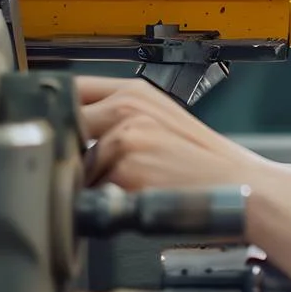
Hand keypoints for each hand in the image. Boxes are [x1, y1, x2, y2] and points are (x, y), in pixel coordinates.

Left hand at [77, 76, 267, 190]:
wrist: (241, 188)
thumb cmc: (207, 164)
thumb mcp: (162, 123)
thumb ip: (118, 118)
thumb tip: (74, 130)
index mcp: (135, 93)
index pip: (73, 89)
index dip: (58, 110)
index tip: (49, 124)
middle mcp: (126, 108)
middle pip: (67, 128)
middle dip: (71, 152)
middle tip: (92, 171)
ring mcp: (124, 136)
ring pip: (78, 166)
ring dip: (92, 183)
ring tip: (133, 188)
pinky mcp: (125, 167)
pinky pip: (92, 192)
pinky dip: (106, 201)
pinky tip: (137, 198)